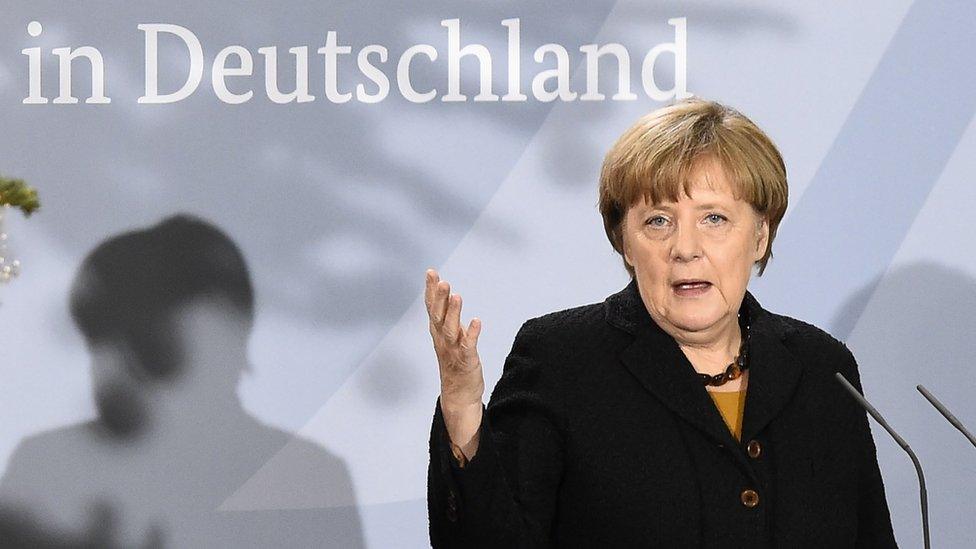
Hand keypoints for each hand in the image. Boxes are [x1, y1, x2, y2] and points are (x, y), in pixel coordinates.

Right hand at [425, 268, 483, 456]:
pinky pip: (468, 345)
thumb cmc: (455, 362)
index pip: (432, 308)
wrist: (458, 395)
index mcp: (438, 332)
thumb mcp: (449, 336)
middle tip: (441, 280)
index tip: (431, 272)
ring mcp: (453, 350)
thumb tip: (448, 295)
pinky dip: (471, 333)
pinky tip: (476, 321)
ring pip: (450, 329)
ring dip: (453, 313)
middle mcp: (442, 340)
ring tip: (457, 295)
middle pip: (438, 316)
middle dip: (439, 298)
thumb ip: (448, 317)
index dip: (430, 290)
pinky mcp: (466, 360)